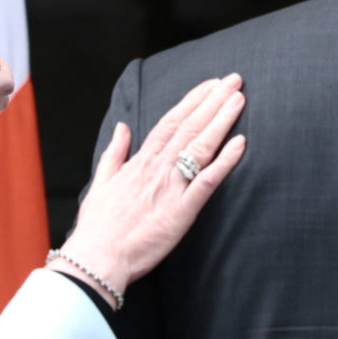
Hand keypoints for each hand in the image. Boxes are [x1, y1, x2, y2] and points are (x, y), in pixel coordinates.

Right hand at [56, 75, 246, 304]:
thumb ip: (114, 152)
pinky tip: (240, 144)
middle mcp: (157, 168)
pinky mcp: (182, 211)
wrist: (97, 258)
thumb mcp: (101, 182)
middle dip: (213, 101)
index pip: (170, 122)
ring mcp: (171, 187)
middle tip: (234, 80)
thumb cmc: (98, 227)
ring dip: (221, 120)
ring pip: (200, 146)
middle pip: (189, 126)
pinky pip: (207, 181)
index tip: (210, 85)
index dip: (193, 101)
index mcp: (140, 162)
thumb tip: (122, 127)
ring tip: (239, 99)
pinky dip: (224, 161)